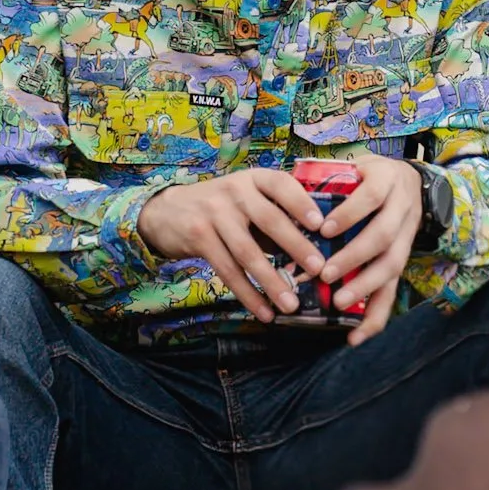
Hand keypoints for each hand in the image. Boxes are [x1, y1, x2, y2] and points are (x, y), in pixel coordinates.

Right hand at [138, 169, 326, 323]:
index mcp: (253, 179)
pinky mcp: (199, 237)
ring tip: (292, 304)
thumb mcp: (246, 200)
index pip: (281, 184)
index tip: (321, 225)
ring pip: (248, 252)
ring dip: (272, 281)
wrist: (167, 211)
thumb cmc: (221, 208)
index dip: (302, 203)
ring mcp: (214, 213)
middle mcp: (235, 191)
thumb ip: (274, 217)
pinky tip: (264, 311)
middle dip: (296, 246)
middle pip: (270, 220)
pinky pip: (228, 270)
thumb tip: (312, 251)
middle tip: (319, 268)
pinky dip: (248, 294)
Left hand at [312, 156, 424, 346]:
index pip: (371, 196)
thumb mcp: (356, 166)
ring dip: (365, 287)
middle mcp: (402, 209)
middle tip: (326, 273)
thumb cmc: (371, 176)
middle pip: (384, 236)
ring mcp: (407, 237)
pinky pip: (393, 292)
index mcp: (387, 181)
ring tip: (338, 303)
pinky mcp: (403, 261)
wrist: (412, 181)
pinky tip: (357, 337)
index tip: (325, 229)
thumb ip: (330, 178)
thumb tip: (288, 191)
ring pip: (393, 265)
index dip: (350, 213)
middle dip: (355, 257)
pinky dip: (376, 317)